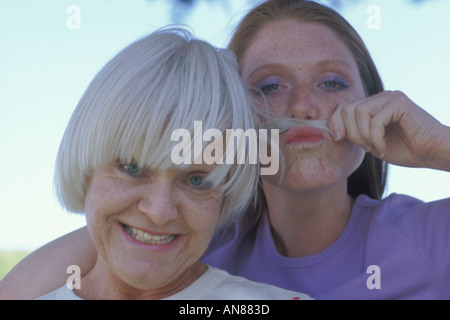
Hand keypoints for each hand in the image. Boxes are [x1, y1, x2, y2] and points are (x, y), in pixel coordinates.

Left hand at [328, 90, 449, 170]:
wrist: (432, 153)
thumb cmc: (405, 149)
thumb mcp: (371, 142)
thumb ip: (354, 133)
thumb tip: (333, 132)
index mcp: (372, 105)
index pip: (342, 107)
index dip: (335, 123)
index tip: (339, 139)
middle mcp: (380, 98)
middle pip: (347, 108)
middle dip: (350, 132)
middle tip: (365, 147)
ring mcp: (390, 97)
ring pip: (359, 112)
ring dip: (363, 135)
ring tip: (374, 147)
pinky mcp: (399, 102)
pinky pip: (375, 120)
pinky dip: (376, 138)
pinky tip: (383, 149)